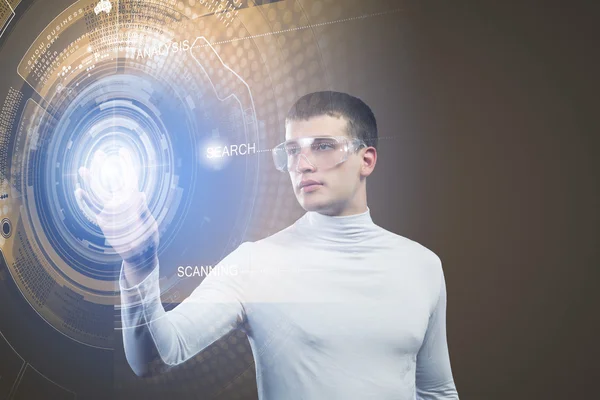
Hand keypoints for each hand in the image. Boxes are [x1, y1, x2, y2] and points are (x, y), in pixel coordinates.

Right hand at [74, 148, 158, 267]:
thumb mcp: (148, 225)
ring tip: (83, 169)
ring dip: (91, 182)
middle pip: (111, 181)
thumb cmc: (148, 241)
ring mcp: (111, 213)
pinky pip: (93, 210)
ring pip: (99, 193)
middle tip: (99, 153)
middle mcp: (121, 204)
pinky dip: (85, 201)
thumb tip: (140, 194)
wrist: (140, 257)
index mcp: (134, 202)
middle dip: (105, 167)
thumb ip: (142, 210)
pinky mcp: (104, 222)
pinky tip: (79, 191)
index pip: (129, 179)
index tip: (122, 151)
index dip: (126, 165)